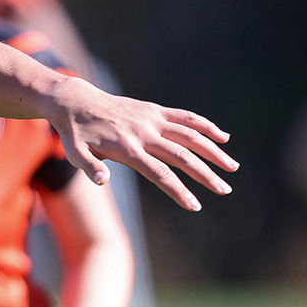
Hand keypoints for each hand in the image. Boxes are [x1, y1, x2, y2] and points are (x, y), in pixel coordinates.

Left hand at [49, 78, 235, 210]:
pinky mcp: (155, 110)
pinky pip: (185, 117)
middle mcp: (144, 133)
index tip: (196, 205)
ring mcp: (152, 119)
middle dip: (206, 174)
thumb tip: (103, 181)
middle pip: (182, 156)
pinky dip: (205, 126)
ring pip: (190, 135)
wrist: (76, 101)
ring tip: (232, 167)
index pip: (159, 173)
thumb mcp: (73, 152)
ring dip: (214, 151)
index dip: (179, 190)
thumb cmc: (75, 133)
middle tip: (225, 190)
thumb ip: (88, 167)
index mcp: (127, 148)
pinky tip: (223, 137)